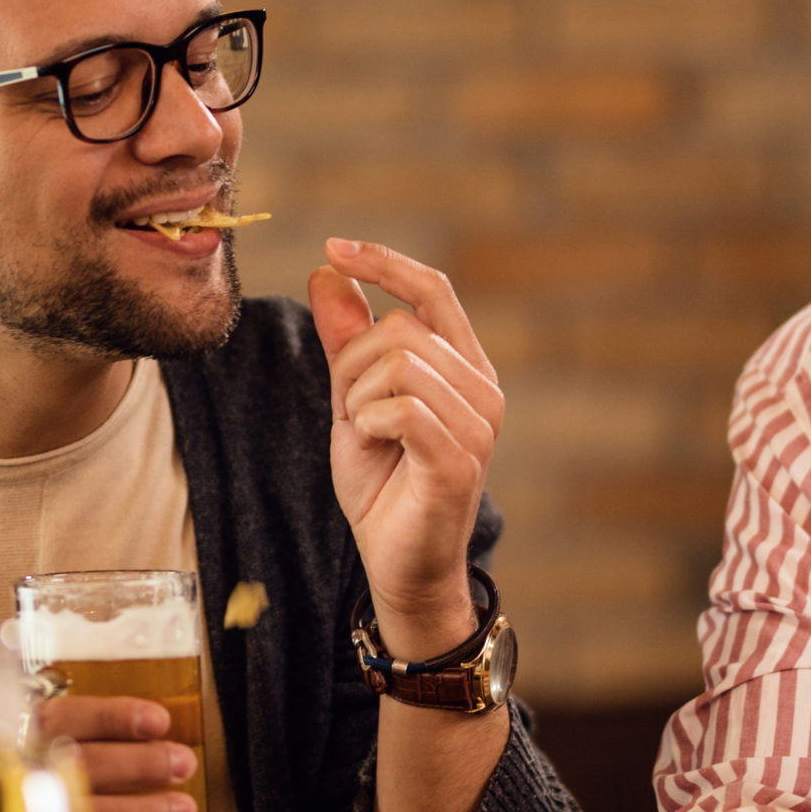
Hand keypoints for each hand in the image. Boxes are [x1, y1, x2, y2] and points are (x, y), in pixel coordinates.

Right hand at [34, 695, 195, 811]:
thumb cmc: (22, 777)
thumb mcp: (36, 740)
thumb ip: (80, 732)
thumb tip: (150, 731)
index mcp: (18, 735)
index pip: (68, 718)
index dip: (117, 719)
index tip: (159, 722)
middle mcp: (17, 775)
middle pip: (84, 766)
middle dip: (142, 765)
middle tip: (183, 764)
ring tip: (182, 810)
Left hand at [308, 239, 504, 660]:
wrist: (398, 564)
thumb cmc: (384, 485)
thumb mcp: (354, 402)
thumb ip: (346, 342)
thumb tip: (327, 274)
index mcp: (465, 368)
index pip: (433, 291)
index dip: (385, 262)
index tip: (335, 247)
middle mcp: (483, 389)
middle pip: (400, 328)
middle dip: (351, 363)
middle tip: (349, 411)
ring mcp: (478, 425)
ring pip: (397, 364)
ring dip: (357, 398)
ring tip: (365, 435)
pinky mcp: (459, 459)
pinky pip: (400, 407)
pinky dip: (368, 422)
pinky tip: (373, 446)